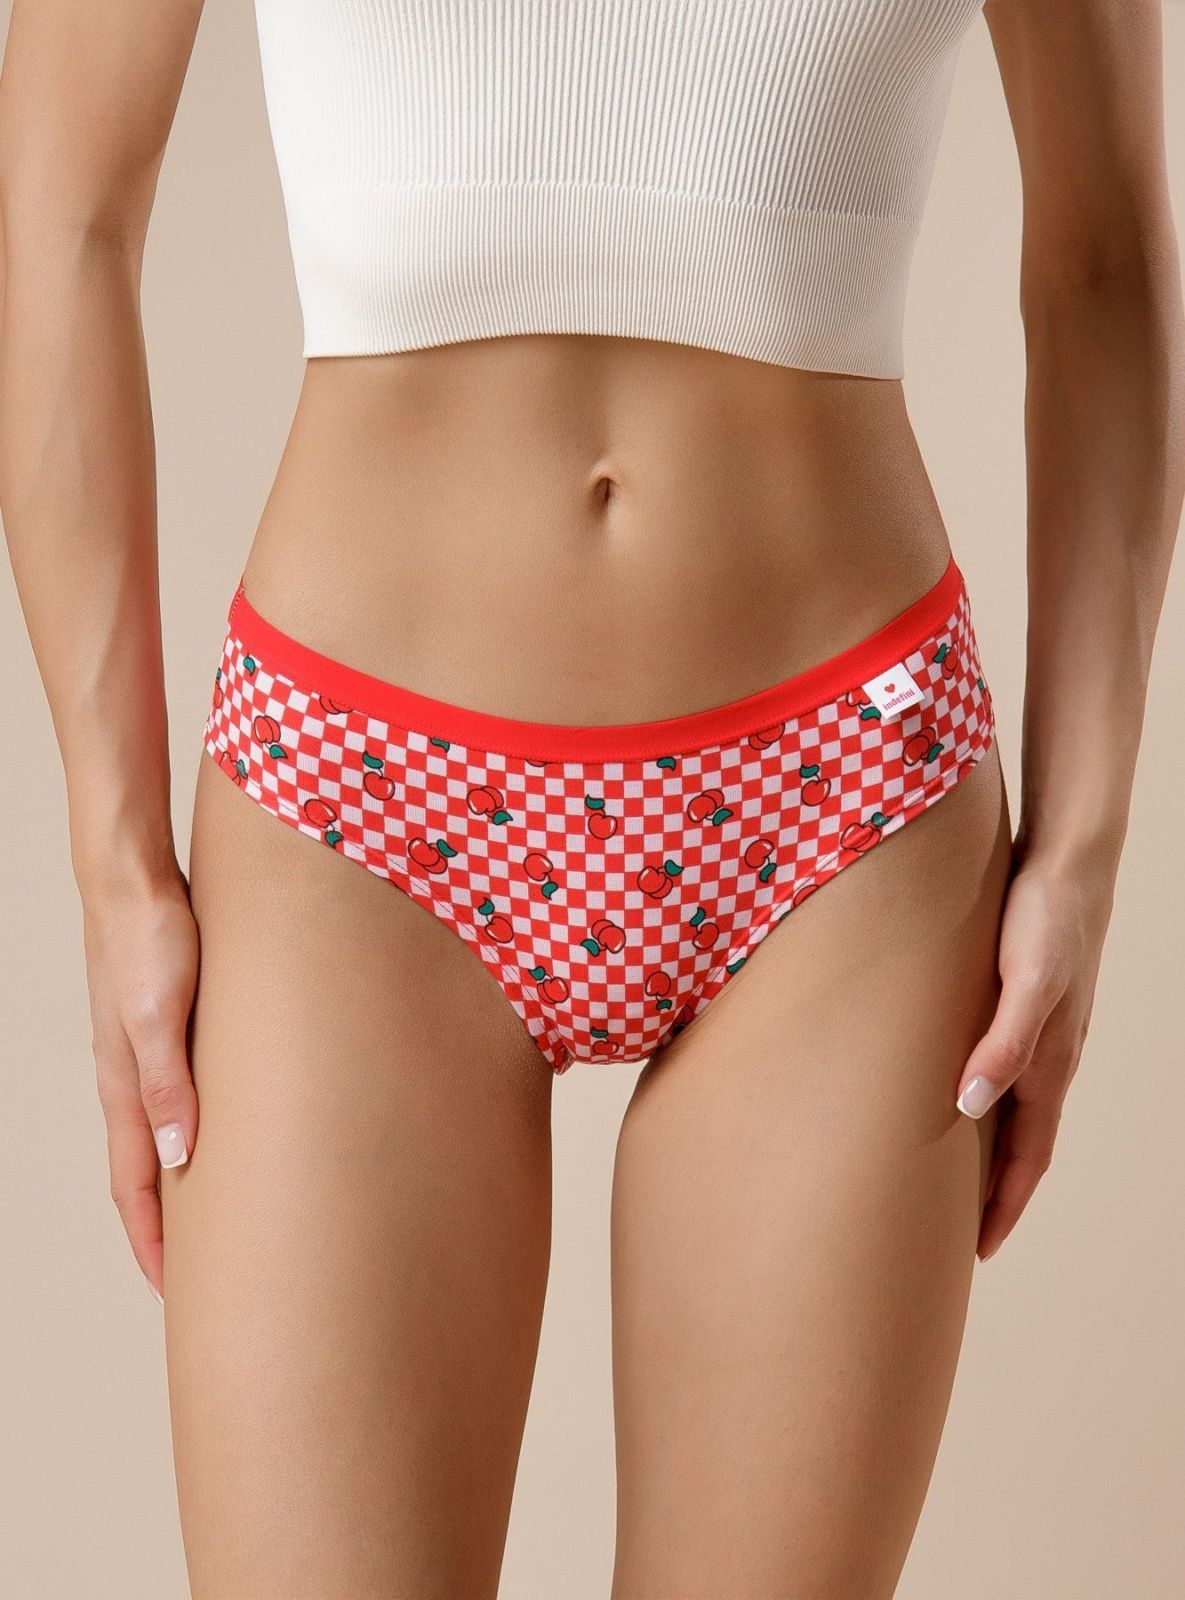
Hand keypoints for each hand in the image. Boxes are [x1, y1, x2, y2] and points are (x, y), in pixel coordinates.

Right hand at [81, 873, 199, 1302]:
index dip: (154, 1243)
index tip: (175, 1295)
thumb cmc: (146, 939)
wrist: (133, 876)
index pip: (135, 1187)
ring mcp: (148, 1053)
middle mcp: (131, 1079)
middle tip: (205, 1273)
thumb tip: (180, 1158)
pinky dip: (199, 1131)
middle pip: (147, 1172)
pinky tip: (228, 1130)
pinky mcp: (171, 1026)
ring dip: (187, 1181)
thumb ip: (170, 1084)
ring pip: (165, 1136)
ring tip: (223, 1215)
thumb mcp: (160, 1015)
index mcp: (125, 1086)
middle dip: (171, 1228)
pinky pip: (182, 1096)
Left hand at [954, 841, 1114, 1260]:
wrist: (1067, 859)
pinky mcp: (1021, 1004)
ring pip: (1013, 1110)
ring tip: (952, 1181)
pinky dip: (985, 1104)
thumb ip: (1003, 1042)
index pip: (1027, 1156)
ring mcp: (1038, 1031)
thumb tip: (969, 1106)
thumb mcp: (1026, 980)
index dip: (1003, 1205)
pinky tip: (959, 1098)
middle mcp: (1048, 1056)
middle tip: (957, 1236)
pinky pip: (1003, 1072)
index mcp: (1050, 1062)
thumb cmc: (1045, 916)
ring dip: (989, 1152)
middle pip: (1021, 1144)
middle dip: (995, 1194)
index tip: (978, 1252)